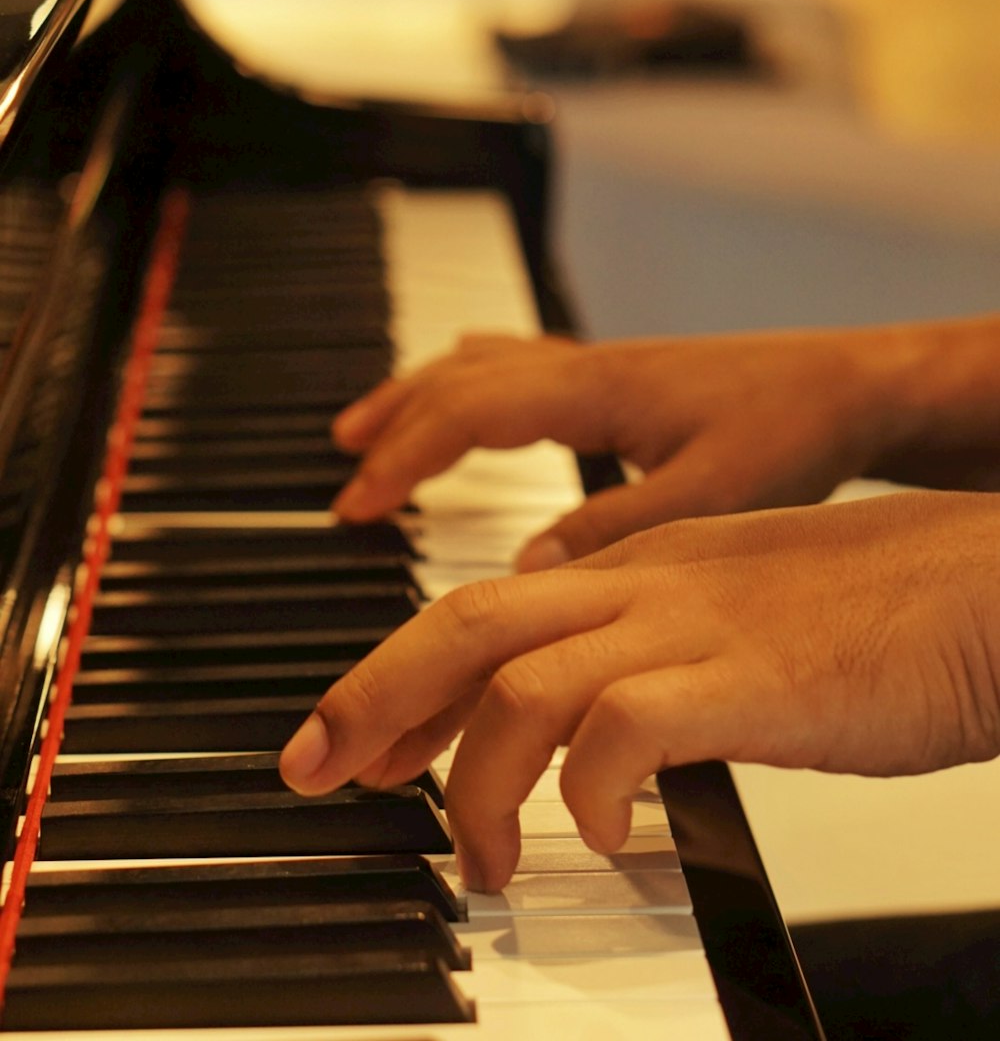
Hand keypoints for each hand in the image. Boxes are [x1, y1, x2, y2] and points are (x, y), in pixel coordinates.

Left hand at [280, 490, 999, 890]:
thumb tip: (606, 725)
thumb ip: (666, 654)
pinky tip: (604, 837)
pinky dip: (585, 792)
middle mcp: (647, 581)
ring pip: (517, 679)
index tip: (365, 738)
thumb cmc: (883, 615)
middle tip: (315, 769)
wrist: (983, 583)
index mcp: (644, 564)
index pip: (486, 607)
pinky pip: (617, 730)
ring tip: (478, 857)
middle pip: (463, 621)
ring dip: (472, 777)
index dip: (407, 676)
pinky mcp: (743, 679)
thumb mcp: (743, 622)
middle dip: (373, 698)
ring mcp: (690, 623)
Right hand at [332, 322, 968, 567]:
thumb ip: (615, 527)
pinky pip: (516, 364)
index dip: (405, 455)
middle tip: (343, 475)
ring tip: (364, 429)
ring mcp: (600, 365)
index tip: (356, 504)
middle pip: (459, 379)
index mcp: (595, 389)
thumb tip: (526, 572)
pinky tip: (460, 385)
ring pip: (482, 364)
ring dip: (418, 395)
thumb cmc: (794, 428)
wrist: (853, 383)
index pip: (469, 411)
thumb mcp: (709, 492)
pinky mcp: (619, 376)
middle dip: (392, 423)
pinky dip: (466, 381)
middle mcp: (586, 367)